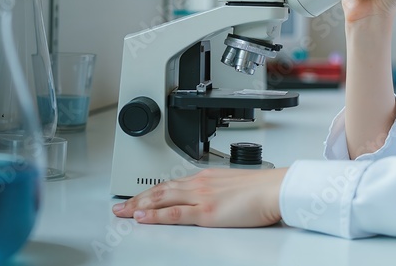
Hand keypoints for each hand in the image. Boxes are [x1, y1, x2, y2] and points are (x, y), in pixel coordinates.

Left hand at [111, 167, 286, 226]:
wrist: (276, 189)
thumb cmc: (263, 189)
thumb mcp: (235, 185)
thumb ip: (219, 190)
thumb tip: (214, 197)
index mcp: (207, 178)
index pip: (172, 184)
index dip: (151, 192)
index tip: (138, 198)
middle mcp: (200, 184)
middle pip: (161, 191)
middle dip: (137, 199)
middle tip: (120, 207)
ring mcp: (201, 197)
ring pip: (162, 200)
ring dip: (139, 206)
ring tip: (122, 212)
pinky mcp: (206, 212)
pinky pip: (175, 214)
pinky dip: (156, 216)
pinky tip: (142, 218)